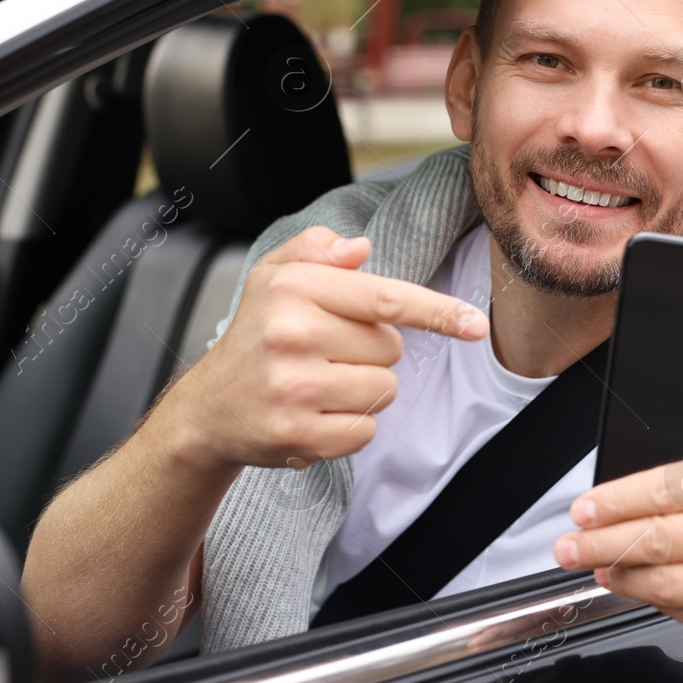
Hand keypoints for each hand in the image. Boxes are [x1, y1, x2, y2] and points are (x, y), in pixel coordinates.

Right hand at [156, 226, 487, 469]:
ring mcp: (294, 388)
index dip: (437, 311)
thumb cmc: (255, 336)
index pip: (385, 297)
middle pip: (391, 347)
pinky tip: (315, 415)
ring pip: (383, 390)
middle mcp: (291, 335)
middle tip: (327, 355)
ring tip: (320, 385)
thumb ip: (315, 249)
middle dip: (372, 353)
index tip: (475, 324)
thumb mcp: (272, 277)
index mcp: (293, 289)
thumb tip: (359, 249)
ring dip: (364, 391)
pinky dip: (350, 427)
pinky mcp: (296, 433)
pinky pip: (365, 430)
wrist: (207, 410)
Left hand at [552, 452, 682, 658]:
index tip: (583, 510)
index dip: (614, 501)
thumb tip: (630, 506)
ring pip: (668, 584)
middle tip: (568, 545)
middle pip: (658, 537)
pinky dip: (661, 604)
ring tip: (598, 568)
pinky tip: (645, 591)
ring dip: (622, 577)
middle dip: (600, 543)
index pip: (667, 487)